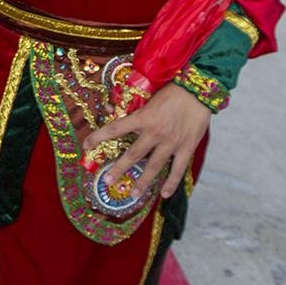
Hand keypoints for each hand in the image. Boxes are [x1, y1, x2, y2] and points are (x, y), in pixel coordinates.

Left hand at [80, 83, 210, 203]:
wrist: (199, 90)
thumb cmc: (172, 90)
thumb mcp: (149, 95)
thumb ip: (133, 107)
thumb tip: (108, 108)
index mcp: (143, 117)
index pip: (115, 129)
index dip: (98, 137)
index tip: (86, 146)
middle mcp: (155, 132)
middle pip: (133, 155)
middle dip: (119, 169)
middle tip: (107, 180)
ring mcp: (171, 142)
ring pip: (153, 166)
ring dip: (143, 182)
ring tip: (134, 194)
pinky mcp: (186, 148)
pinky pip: (177, 170)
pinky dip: (171, 183)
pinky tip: (164, 194)